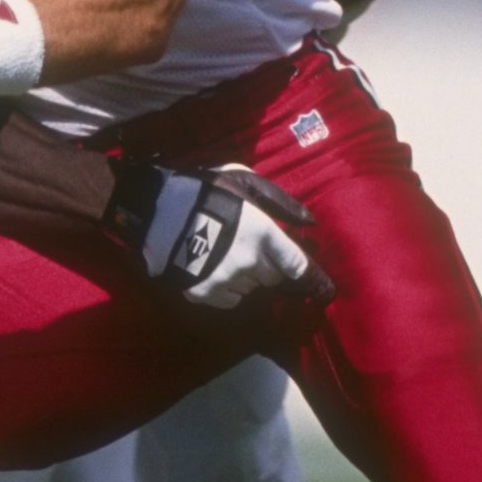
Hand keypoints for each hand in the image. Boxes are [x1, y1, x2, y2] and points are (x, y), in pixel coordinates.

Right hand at [119, 162, 332, 310]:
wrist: (157, 209)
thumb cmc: (207, 190)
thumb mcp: (246, 182)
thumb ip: (280, 202)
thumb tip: (309, 223)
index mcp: (263, 234)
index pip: (298, 267)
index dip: (312, 279)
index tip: (324, 290)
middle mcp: (250, 263)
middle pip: (275, 279)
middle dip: (271, 269)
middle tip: (256, 251)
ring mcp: (227, 281)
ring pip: (253, 290)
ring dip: (250, 278)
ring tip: (231, 257)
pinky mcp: (205, 294)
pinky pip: (230, 300)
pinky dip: (229, 289)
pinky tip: (216, 270)